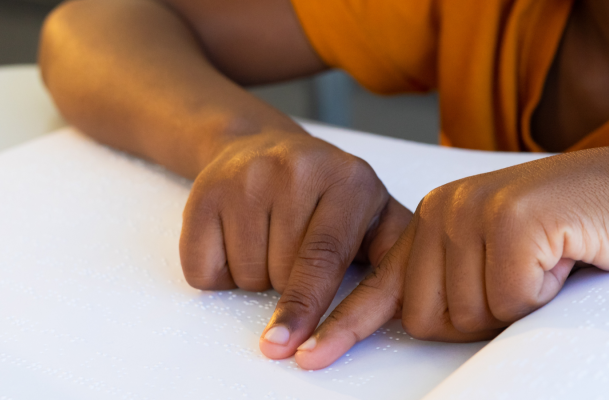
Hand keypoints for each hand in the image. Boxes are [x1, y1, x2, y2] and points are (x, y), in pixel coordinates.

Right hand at [179, 129, 411, 359]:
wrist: (263, 146)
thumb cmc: (328, 192)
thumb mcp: (374, 210)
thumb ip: (395, 252)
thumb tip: (404, 300)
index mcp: (348, 179)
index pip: (324, 257)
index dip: (308, 306)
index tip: (295, 345)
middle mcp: (296, 169)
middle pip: (282, 274)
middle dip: (290, 286)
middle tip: (297, 250)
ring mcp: (245, 177)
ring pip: (244, 275)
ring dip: (256, 277)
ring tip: (270, 239)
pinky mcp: (204, 192)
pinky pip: (204, 268)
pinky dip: (220, 272)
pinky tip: (238, 238)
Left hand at [291, 144, 608, 369]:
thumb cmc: (574, 233)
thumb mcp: (499, 256)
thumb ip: (456, 280)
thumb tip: (416, 326)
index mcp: (433, 220)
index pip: (380, 286)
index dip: (344, 327)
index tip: (307, 358)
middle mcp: (443, 210)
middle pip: (428, 319)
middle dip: (478, 321)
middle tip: (524, 284)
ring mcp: (474, 210)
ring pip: (468, 315)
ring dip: (516, 307)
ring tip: (547, 263)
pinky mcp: (511, 220)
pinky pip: (510, 301)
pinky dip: (543, 293)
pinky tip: (562, 256)